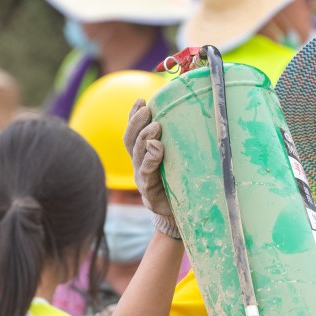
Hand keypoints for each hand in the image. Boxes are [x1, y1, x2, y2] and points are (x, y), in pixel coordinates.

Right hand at [124, 98, 178, 238]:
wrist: (180, 216)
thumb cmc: (182, 186)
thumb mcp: (179, 163)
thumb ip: (177, 146)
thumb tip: (186, 121)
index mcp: (143, 156)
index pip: (133, 133)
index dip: (133, 116)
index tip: (141, 99)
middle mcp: (139, 165)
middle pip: (130, 140)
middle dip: (136, 122)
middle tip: (147, 109)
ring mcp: (142, 178)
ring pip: (137, 154)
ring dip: (145, 137)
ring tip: (156, 126)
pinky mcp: (149, 191)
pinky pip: (146, 172)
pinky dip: (150, 159)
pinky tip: (156, 148)